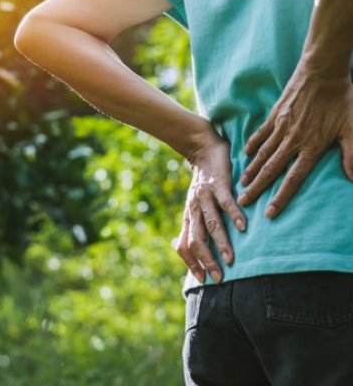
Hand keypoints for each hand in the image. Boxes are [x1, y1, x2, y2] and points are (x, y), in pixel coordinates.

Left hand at [176, 128, 246, 283]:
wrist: (202, 148)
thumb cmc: (202, 182)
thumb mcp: (194, 205)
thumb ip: (192, 224)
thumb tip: (183, 246)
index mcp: (188, 216)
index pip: (184, 245)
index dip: (190, 263)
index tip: (201, 279)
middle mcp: (194, 209)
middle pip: (196, 240)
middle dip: (206, 260)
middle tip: (218, 278)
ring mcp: (205, 197)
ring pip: (211, 224)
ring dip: (221, 243)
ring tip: (231, 259)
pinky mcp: (217, 184)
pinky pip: (225, 202)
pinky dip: (234, 215)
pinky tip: (244, 227)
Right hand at [237, 59, 352, 218]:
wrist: (322, 70)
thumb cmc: (340, 99)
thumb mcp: (352, 126)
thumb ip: (352, 153)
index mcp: (311, 146)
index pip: (293, 178)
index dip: (281, 197)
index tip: (269, 212)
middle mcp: (292, 141)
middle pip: (271, 170)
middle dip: (257, 188)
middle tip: (243, 202)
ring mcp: (280, 128)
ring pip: (262, 155)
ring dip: (251, 171)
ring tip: (241, 183)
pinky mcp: (274, 116)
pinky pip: (260, 134)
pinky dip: (252, 145)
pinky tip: (245, 154)